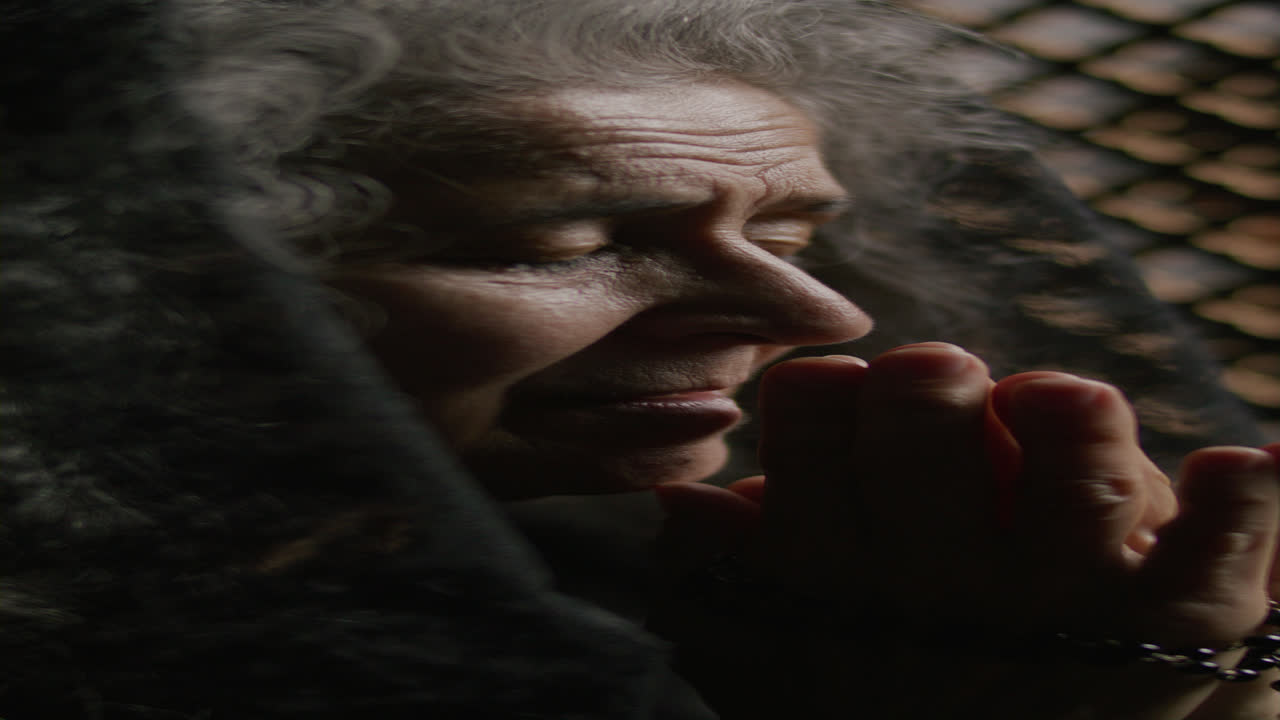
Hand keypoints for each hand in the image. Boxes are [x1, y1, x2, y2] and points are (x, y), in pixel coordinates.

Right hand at [651, 343, 1279, 718]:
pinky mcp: (1187, 630)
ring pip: (1073, 469)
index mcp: (841, 572)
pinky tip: (1244, 468)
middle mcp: (945, 576)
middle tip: (938, 380)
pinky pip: (1226, 553)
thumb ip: (719, 593)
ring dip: (1071, 417)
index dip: (824, 394)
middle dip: (929, 384)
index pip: (814, 430)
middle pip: (928, 424)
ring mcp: (1070, 599)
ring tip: (1068, 407)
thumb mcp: (769, 677)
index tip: (836, 395)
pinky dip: (1249, 506)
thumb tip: (685, 506)